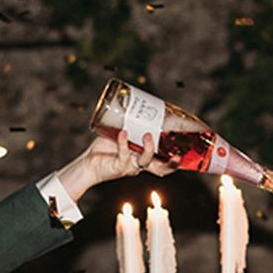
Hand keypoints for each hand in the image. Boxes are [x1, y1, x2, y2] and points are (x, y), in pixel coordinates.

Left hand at [55, 129, 177, 202]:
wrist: (88, 163)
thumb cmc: (105, 148)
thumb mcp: (122, 134)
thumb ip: (130, 123)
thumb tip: (137, 103)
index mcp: (145, 159)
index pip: (164, 162)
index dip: (176, 160)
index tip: (184, 151)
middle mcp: (140, 165)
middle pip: (161, 169)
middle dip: (171, 164)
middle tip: (177, 155)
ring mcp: (130, 167)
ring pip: (145, 161)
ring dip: (149, 149)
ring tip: (147, 135)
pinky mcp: (118, 166)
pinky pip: (124, 155)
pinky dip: (124, 143)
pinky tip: (122, 133)